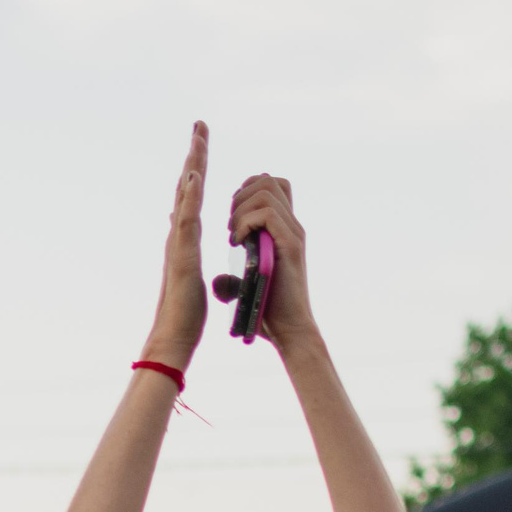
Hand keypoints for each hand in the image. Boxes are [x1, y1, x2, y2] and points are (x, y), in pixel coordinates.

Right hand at [140, 123, 208, 372]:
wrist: (172, 337)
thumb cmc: (184, 313)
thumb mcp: (191, 274)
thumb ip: (186, 253)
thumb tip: (183, 239)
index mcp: (184, 239)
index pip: (192, 196)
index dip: (197, 168)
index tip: (202, 142)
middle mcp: (177, 235)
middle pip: (186, 187)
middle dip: (194, 155)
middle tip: (200, 125)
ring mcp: (177, 244)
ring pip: (185, 197)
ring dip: (192, 166)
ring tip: (198, 138)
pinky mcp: (181, 257)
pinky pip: (187, 222)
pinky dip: (190, 198)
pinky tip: (196, 177)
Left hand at [224, 170, 311, 347]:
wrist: (289, 331)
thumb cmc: (268, 313)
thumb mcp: (246, 289)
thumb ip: (233, 281)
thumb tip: (219, 281)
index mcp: (283, 230)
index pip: (271, 186)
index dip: (246, 191)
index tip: (231, 220)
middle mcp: (291, 226)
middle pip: (268, 180)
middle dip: (239, 196)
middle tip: (230, 228)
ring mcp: (293, 233)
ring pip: (266, 190)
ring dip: (241, 209)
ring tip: (233, 236)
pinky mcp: (290, 245)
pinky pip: (267, 213)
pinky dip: (245, 222)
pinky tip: (238, 243)